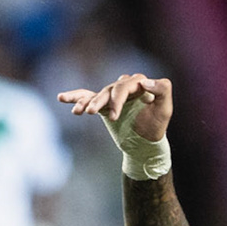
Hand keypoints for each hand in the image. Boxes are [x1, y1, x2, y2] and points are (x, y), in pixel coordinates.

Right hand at [57, 73, 172, 141]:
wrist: (146, 143)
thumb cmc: (157, 126)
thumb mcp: (165, 109)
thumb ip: (162, 90)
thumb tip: (145, 81)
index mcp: (138, 83)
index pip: (124, 86)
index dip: (117, 99)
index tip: (113, 117)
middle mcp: (124, 86)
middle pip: (109, 90)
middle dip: (100, 101)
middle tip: (91, 113)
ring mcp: (112, 95)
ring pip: (97, 94)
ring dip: (86, 102)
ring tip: (78, 111)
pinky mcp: (103, 105)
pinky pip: (86, 97)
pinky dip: (75, 97)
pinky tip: (61, 97)